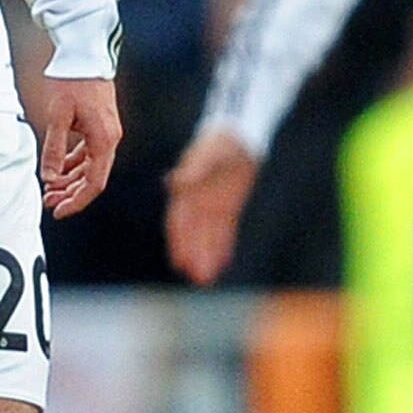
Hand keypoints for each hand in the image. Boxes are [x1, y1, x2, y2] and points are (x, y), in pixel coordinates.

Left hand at [38, 76, 121, 215]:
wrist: (85, 55)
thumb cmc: (73, 82)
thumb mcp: (58, 117)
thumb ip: (55, 149)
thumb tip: (50, 177)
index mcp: (104, 140)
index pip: (94, 183)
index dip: (77, 201)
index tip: (59, 211)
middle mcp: (110, 139)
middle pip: (93, 178)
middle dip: (70, 193)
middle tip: (48, 201)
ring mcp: (106, 133)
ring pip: (90, 167)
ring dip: (71, 179)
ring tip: (49, 188)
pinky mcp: (99, 125)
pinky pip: (88, 153)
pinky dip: (74, 164)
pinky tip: (59, 169)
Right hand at [165, 126, 260, 283]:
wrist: (238, 134)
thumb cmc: (219, 142)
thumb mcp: (207, 156)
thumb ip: (192, 172)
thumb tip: (173, 183)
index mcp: (186, 190)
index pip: (180, 221)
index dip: (179, 242)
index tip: (179, 261)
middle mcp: (197, 201)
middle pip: (194, 233)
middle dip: (194, 255)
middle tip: (196, 278)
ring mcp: (213, 204)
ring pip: (209, 235)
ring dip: (207, 255)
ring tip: (206, 278)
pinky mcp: (230, 205)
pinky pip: (225, 229)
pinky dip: (223, 245)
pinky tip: (222, 263)